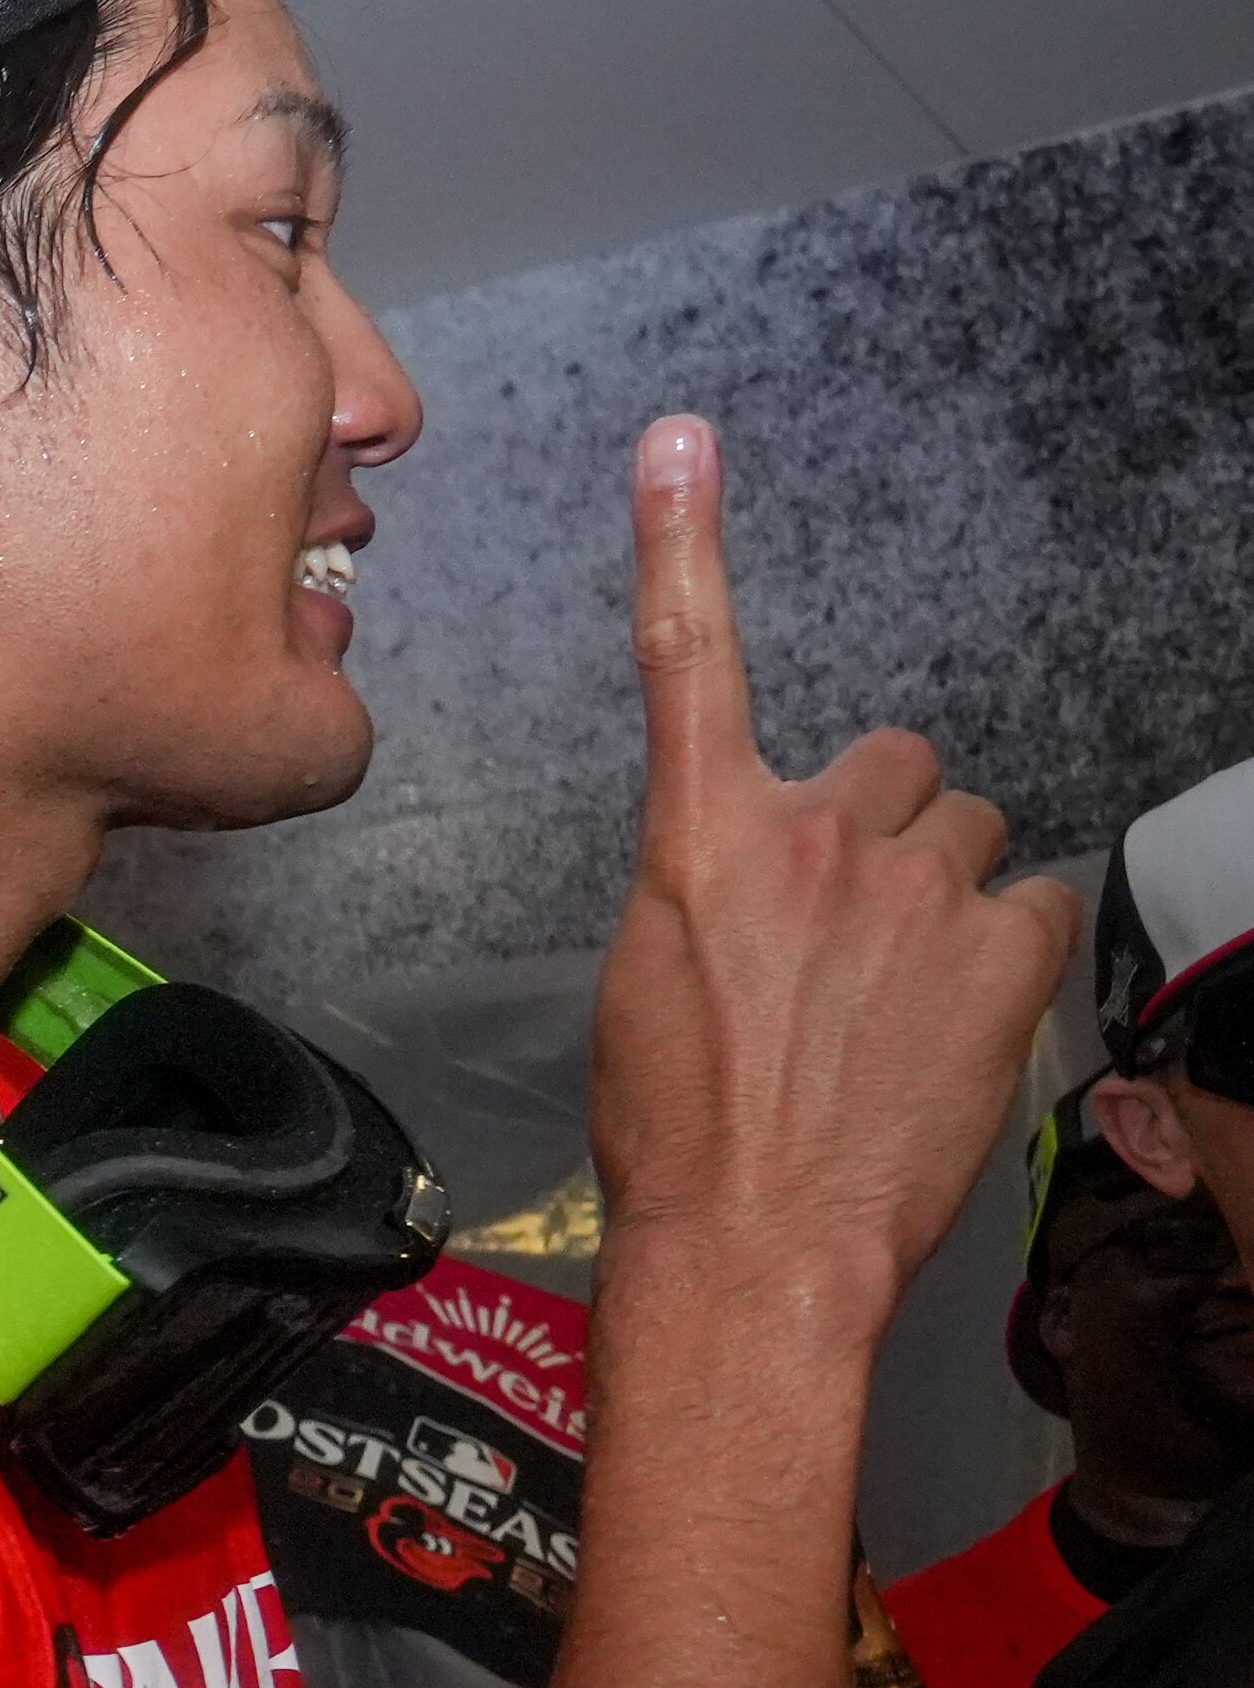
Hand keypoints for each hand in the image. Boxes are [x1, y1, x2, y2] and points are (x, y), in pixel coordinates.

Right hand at [583, 416, 1067, 1307]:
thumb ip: (718, 892)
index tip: (677, 443)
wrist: (751, 1244)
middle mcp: (814, 840)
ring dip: (951, 895)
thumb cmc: (679, 1133)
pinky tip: (957, 1023)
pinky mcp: (1004, 951)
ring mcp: (919, 892)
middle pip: (893, 766)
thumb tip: (773, 888)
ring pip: (972, 836)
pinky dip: (1009, 955)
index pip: (686, 660)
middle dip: (886, 832)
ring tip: (902, 1000)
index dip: (681, 542)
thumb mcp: (652, 984)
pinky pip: (1034, 906)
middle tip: (853, 935)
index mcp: (699, 843)